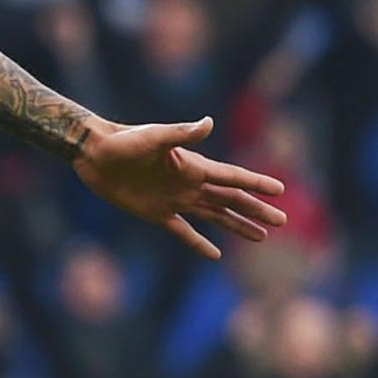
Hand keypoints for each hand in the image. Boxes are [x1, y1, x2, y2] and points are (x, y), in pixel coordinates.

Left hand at [75, 117, 288, 259]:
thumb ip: (182, 134)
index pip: (232, 177)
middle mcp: (189, 184)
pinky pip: (183, 232)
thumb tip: (208, 123)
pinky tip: (215, 254)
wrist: (94, 154)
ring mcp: (174, 200)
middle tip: (283, 220)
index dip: (256, 183)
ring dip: (237, 226)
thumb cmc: (124, 142)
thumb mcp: (154, 137)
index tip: (280, 189)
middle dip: (256, 210)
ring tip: (261, 237)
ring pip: (215, 216)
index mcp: (193, 167)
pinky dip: (199, 243)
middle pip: (231, 200)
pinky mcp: (156, 214)